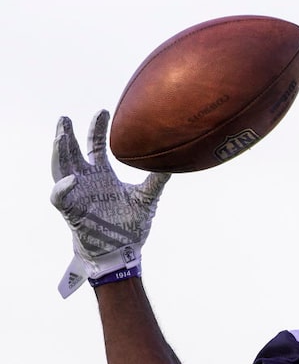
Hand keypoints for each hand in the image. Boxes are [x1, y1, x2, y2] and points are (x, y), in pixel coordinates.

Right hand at [50, 110, 169, 297]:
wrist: (124, 251)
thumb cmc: (131, 225)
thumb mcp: (148, 198)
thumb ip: (157, 179)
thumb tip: (175, 160)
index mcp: (103, 175)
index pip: (94, 146)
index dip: (96, 128)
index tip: (103, 111)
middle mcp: (87, 182)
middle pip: (71, 153)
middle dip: (65, 135)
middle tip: (64, 118)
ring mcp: (77, 196)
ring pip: (60, 170)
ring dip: (58, 154)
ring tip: (60, 137)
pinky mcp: (72, 212)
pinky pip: (61, 198)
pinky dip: (63, 188)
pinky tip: (72, 179)